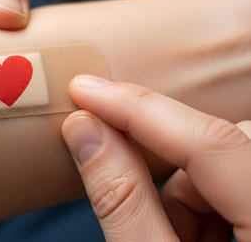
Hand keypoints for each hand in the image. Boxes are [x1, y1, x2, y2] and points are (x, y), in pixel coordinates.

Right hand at [62, 75, 250, 240]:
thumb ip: (123, 202)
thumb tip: (85, 131)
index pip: (211, 141)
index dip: (140, 110)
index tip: (87, 93)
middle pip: (224, 142)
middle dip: (166, 159)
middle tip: (118, 176)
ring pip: (226, 163)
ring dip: (183, 193)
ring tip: (160, 237)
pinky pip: (233, 184)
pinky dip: (199, 205)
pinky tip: (183, 238)